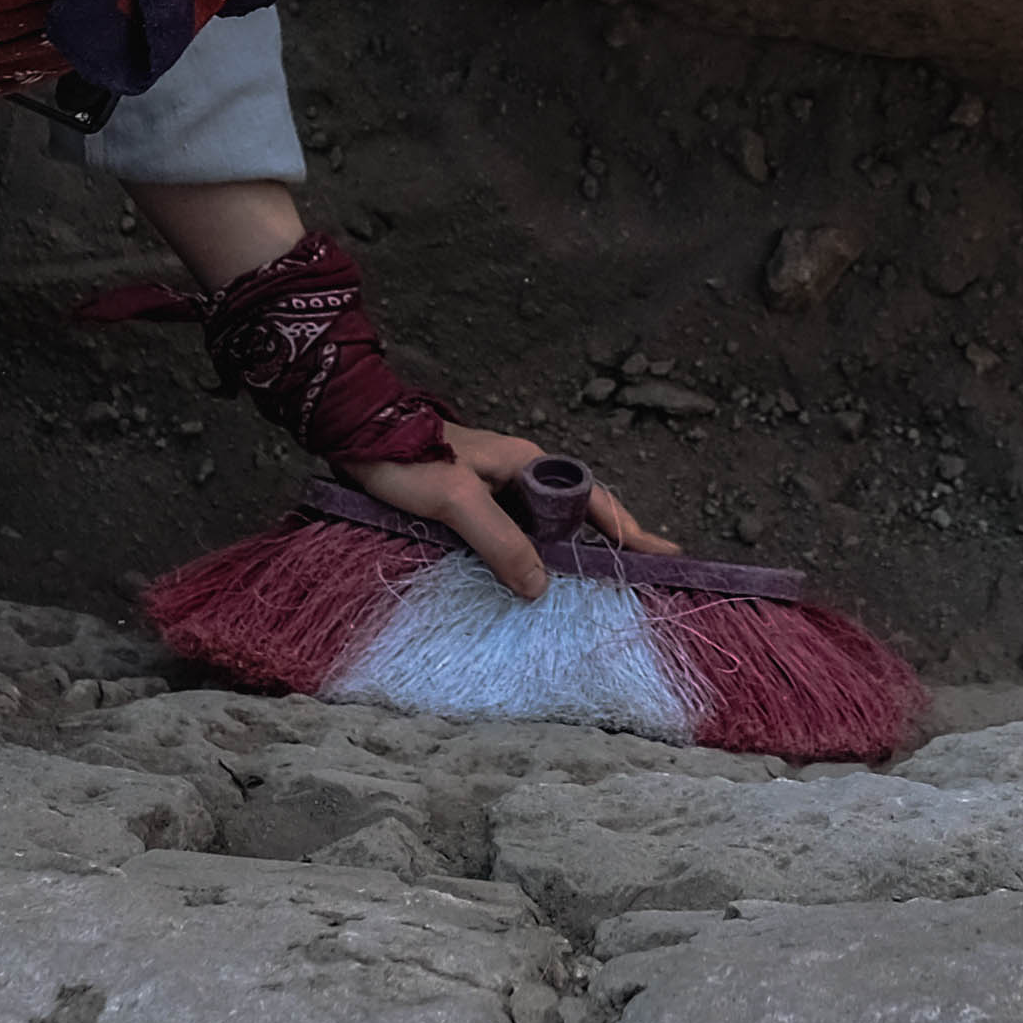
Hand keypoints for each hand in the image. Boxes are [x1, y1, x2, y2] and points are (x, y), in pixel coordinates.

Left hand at [344, 422, 662, 601]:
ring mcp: (499, 487)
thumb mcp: (456, 501)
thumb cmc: (409, 459)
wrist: (356, 433)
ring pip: (547, 527)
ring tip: (596, 589)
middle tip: (637, 581)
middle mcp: (522, 474)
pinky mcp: (474, 501)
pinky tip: (533, 580)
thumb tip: (541, 587)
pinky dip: (534, 556)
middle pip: (578, 515)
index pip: (596, 501)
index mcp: (530, 464)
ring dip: (569, 555)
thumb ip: (499, 541)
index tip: (666, 555)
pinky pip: (518, 533)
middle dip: (609, 546)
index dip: (630, 531)